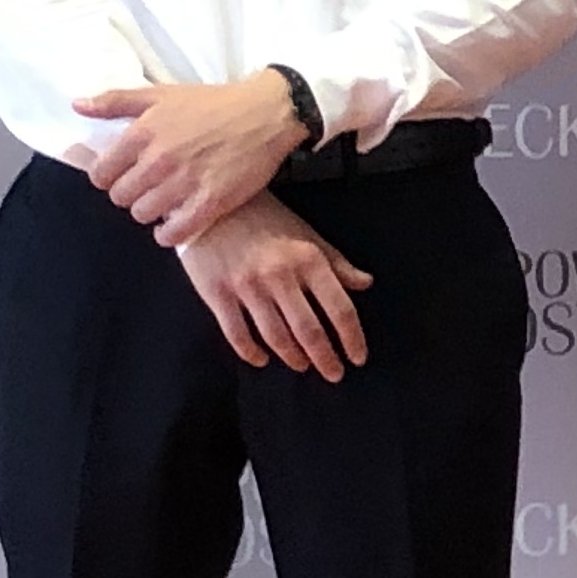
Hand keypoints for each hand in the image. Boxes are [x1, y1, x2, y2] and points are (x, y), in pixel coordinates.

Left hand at [77, 71, 308, 246]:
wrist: (266, 113)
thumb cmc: (213, 102)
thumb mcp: (161, 93)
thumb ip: (115, 101)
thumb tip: (77, 106)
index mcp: (141, 133)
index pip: (101, 173)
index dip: (109, 177)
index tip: (124, 174)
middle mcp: (158, 160)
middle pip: (120, 197)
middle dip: (130, 194)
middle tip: (147, 188)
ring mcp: (183, 183)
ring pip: (144, 215)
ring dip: (151, 212)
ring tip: (165, 202)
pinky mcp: (210, 202)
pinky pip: (173, 233)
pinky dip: (170, 232)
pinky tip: (177, 222)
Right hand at [175, 195, 373, 378]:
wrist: (210, 203)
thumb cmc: (264, 218)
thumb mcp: (306, 234)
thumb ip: (336, 262)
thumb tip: (366, 284)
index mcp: (308, 259)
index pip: (339, 309)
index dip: (352, 338)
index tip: (358, 357)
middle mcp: (279, 275)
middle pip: (309, 330)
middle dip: (326, 358)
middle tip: (334, 374)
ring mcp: (246, 286)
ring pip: (276, 336)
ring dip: (293, 357)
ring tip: (303, 366)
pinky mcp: (216, 293)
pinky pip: (237, 333)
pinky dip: (251, 353)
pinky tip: (262, 359)